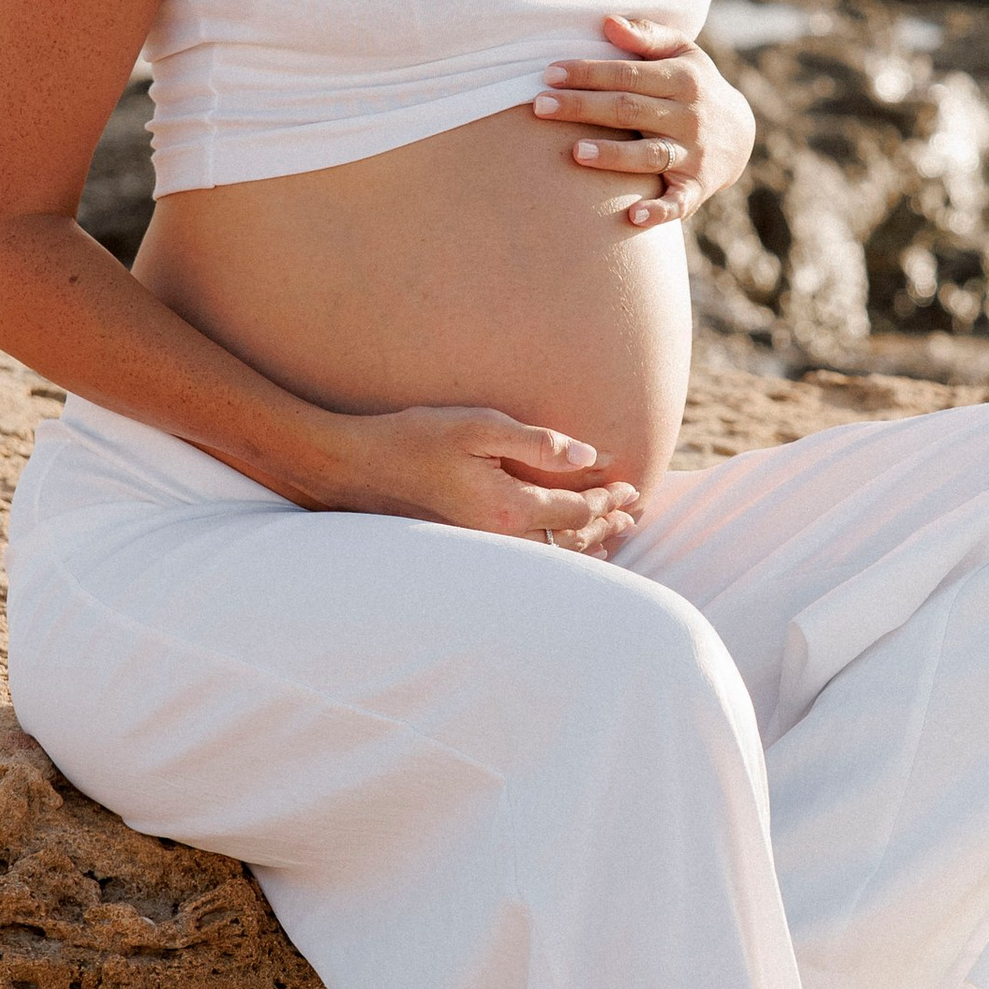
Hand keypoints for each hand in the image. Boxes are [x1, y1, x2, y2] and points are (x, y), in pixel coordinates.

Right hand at [305, 404, 642, 550]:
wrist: (356, 469)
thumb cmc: (414, 438)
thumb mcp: (477, 426)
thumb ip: (536, 442)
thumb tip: (589, 456)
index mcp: (506, 508)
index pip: (576, 511)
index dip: (607, 499)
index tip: (629, 486)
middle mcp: (498, 540)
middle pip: (570, 542)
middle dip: (606, 525)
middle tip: (632, 511)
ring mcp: (482, 552)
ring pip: (550, 559)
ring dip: (586, 546)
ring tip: (613, 533)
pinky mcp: (468, 552)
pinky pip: (526, 562)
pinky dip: (556, 556)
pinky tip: (563, 547)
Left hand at [530, 13, 756, 230]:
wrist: (740, 134)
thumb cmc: (693, 86)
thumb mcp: (680, 52)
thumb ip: (645, 36)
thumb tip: (607, 22)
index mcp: (682, 79)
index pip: (627, 74)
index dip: (588, 73)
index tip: (549, 74)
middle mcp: (688, 117)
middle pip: (629, 110)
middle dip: (583, 108)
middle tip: (539, 107)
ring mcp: (693, 154)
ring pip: (649, 155)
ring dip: (614, 155)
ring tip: (576, 153)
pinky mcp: (696, 188)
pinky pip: (678, 202)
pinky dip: (658, 211)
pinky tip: (633, 217)